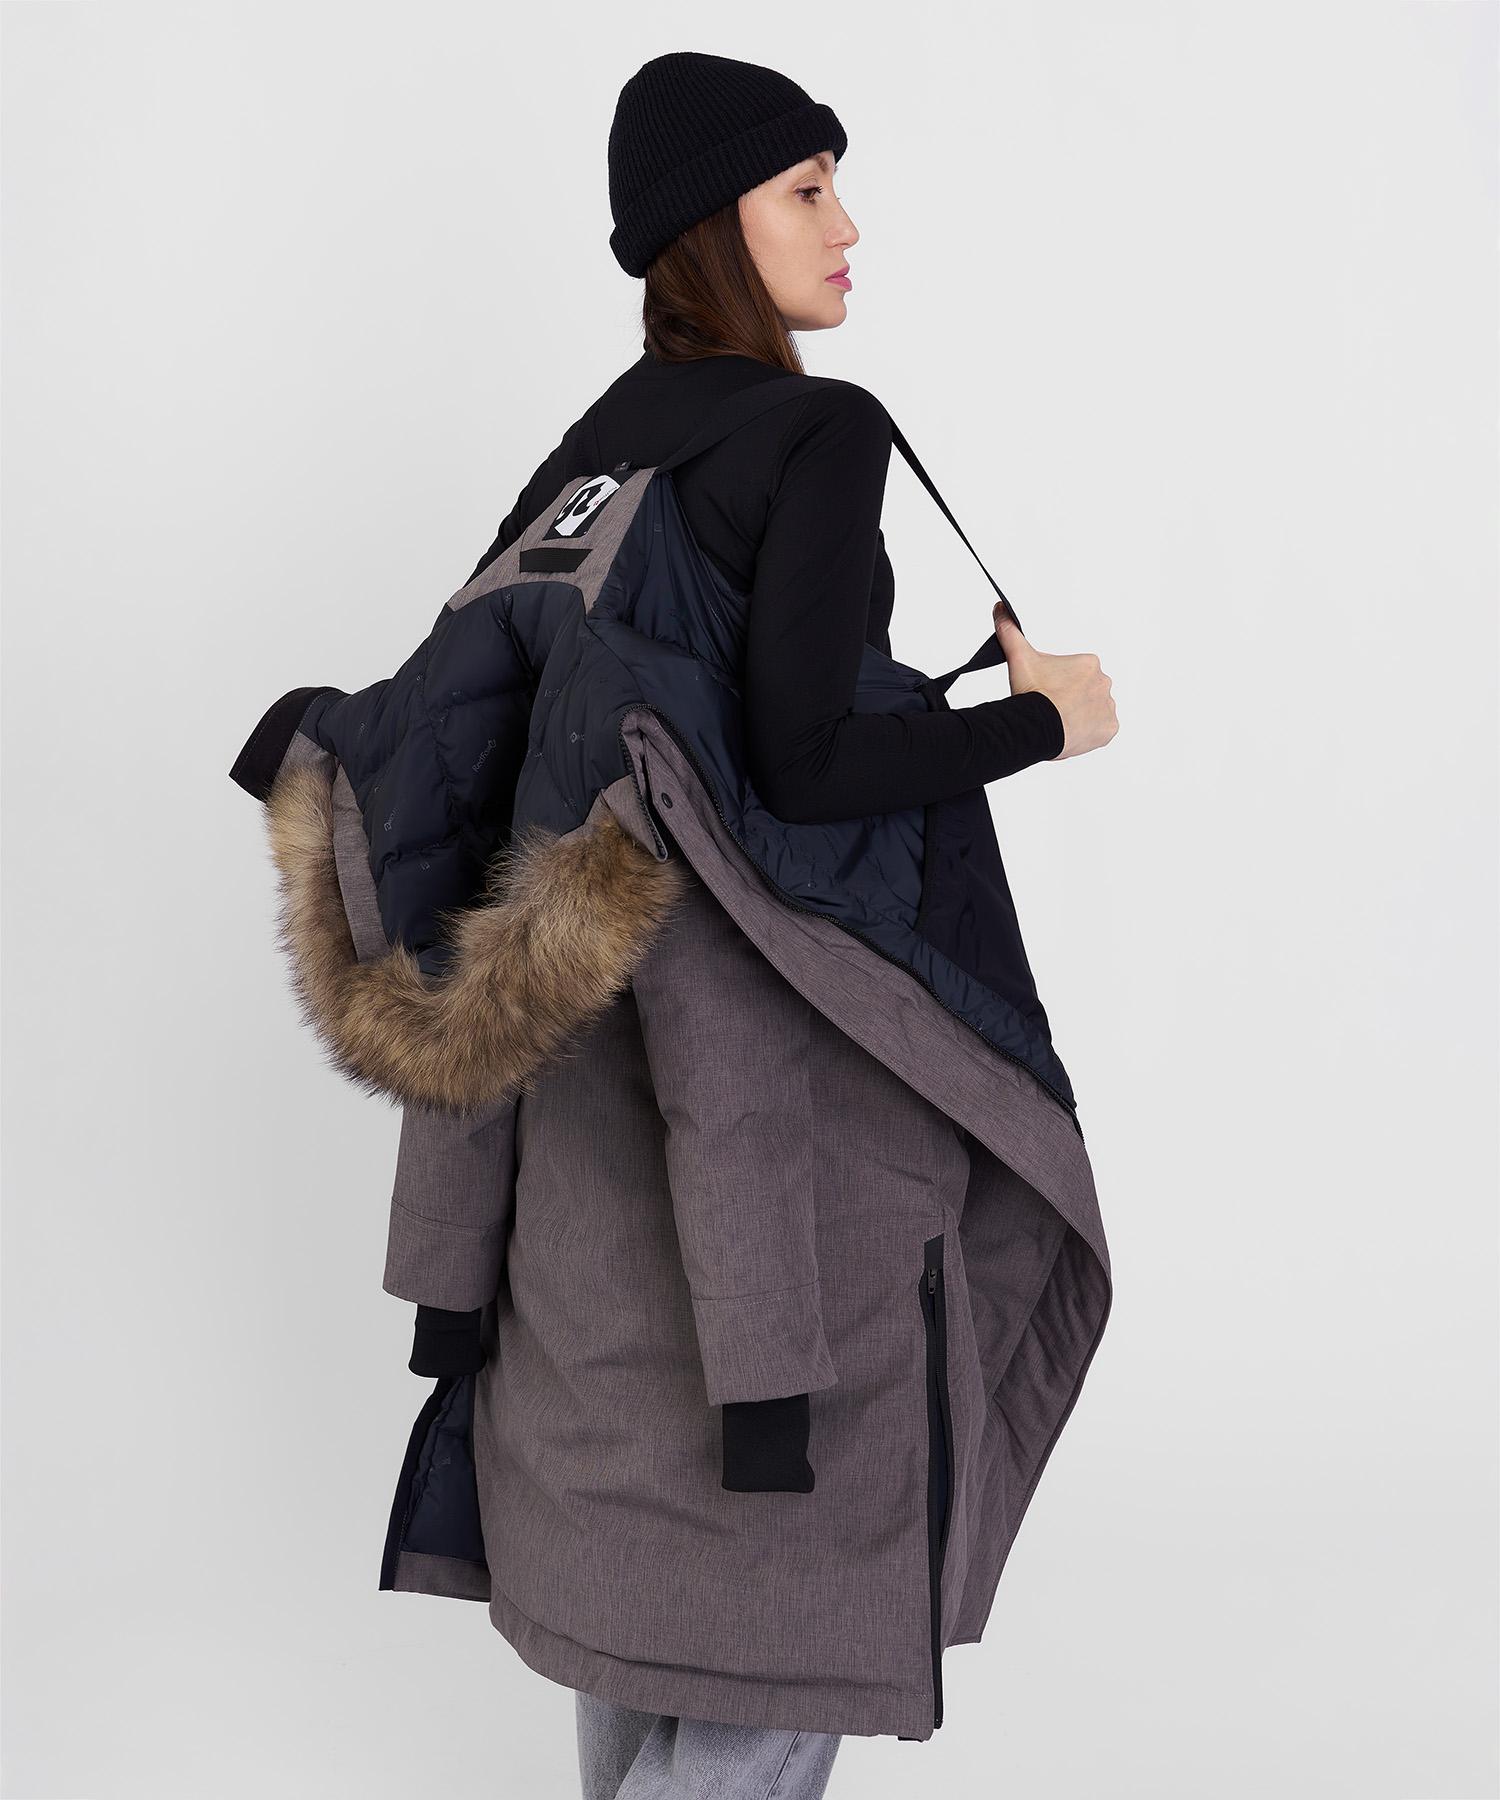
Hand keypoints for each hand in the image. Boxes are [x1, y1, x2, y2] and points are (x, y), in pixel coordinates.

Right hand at [994, 603, 1117, 759]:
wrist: (1038, 727)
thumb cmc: (1032, 694)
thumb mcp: (1019, 658)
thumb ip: (1011, 632)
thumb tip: (1000, 609)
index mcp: (1088, 663)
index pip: (1074, 673)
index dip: (1057, 683)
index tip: (1046, 690)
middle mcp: (1103, 682)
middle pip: (1085, 691)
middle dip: (1070, 698)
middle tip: (1051, 706)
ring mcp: (1108, 706)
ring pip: (1093, 710)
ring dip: (1080, 715)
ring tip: (1060, 721)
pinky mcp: (1109, 728)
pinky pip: (1102, 729)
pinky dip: (1090, 732)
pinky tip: (1072, 731)